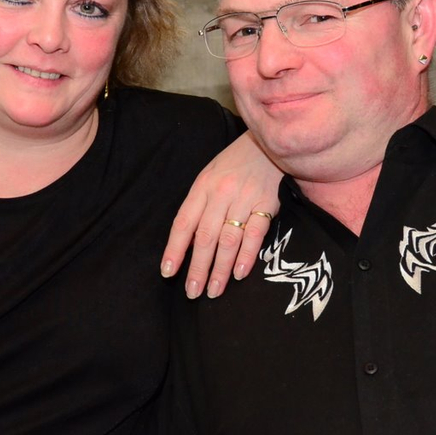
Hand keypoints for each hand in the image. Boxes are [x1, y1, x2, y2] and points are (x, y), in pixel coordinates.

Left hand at [161, 132, 281, 298]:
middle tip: (192, 291)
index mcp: (202, 187)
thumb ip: (199, 206)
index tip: (167, 272)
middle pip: (205, 236)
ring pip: (228, 239)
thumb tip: (188, 242)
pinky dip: (247, 255)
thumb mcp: (209, 177)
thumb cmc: (234, 165)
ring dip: (220, 268)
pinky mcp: (267, 203)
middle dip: (197, 267)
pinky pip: (255, 233)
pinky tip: (240, 273)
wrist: (268, 143)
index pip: (183, 223)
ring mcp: (244, 198)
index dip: (174, 249)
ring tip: (214, 290)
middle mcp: (221, 194)